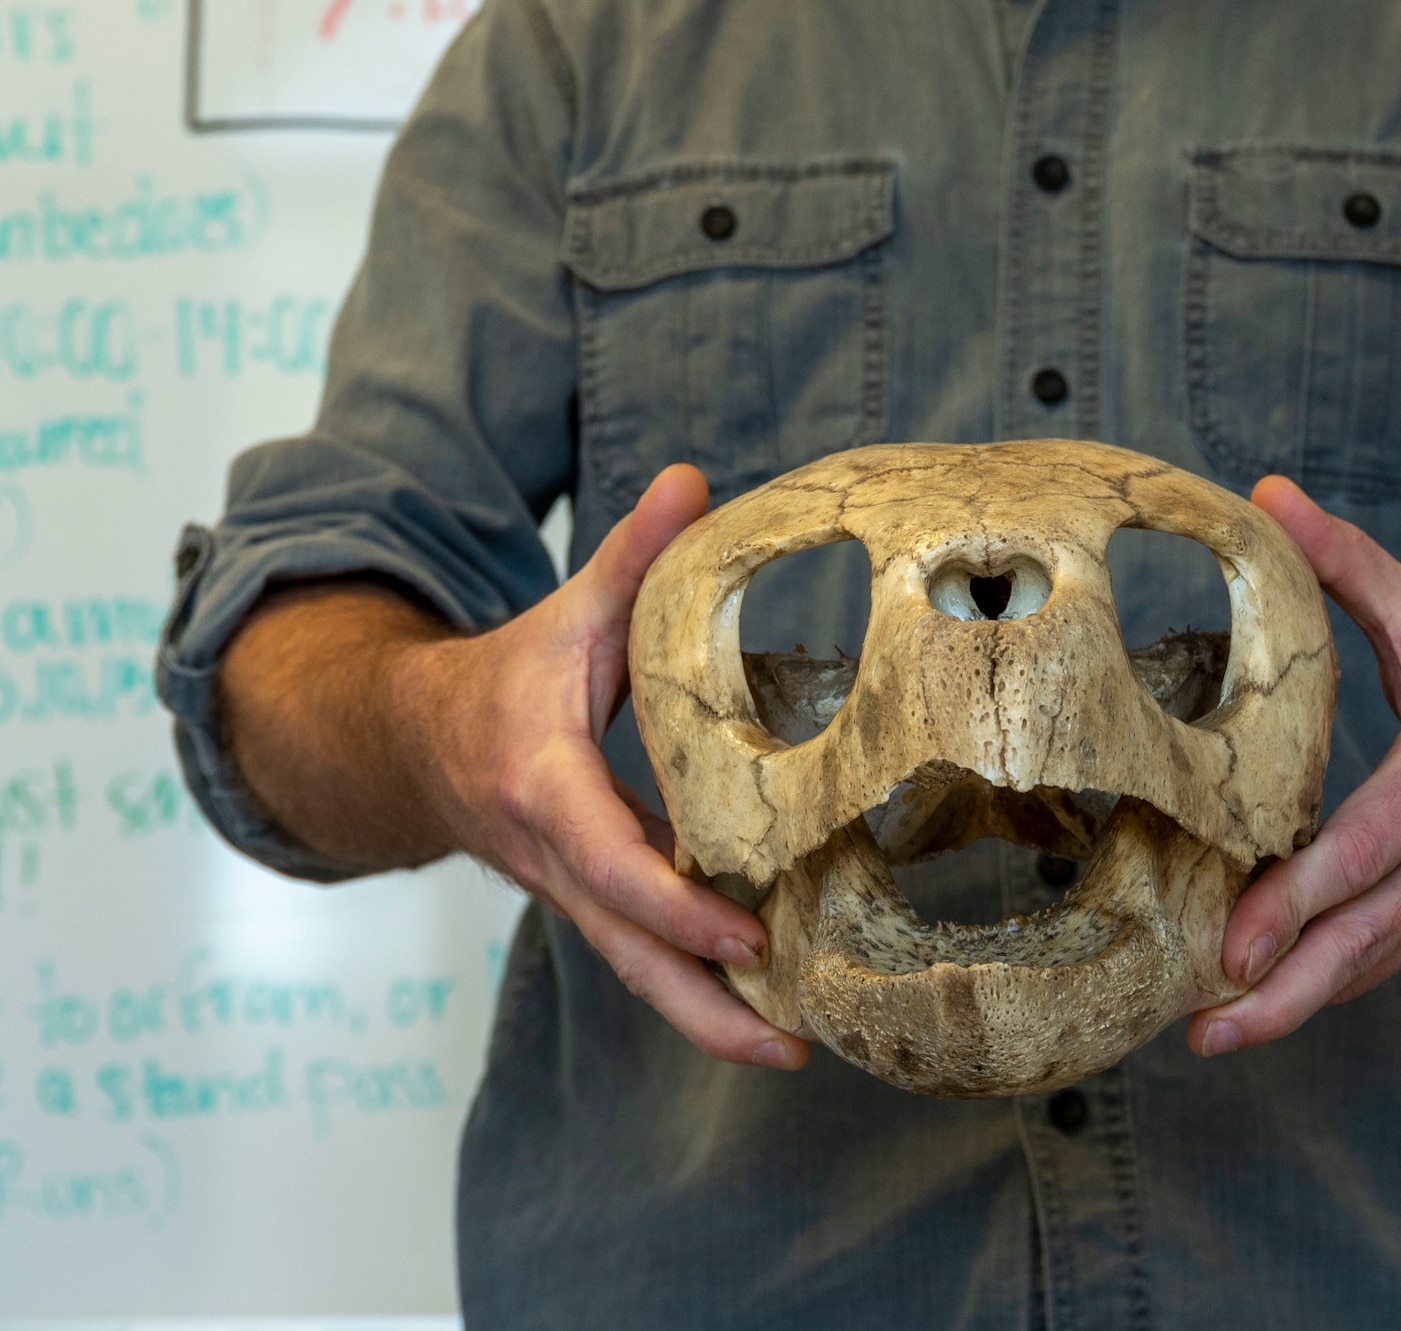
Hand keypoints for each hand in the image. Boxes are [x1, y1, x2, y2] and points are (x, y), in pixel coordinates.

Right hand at [397, 466, 809, 1070]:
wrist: (412, 742)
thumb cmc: (503, 678)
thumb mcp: (564, 613)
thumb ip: (632, 557)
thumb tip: (694, 482)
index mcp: (546, 787)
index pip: (612, 863)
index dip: (679, 906)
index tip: (751, 938)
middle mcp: (555, 858)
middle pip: (628, 955)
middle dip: (705, 1011)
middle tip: (789, 1048)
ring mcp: (570, 891)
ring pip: (637, 971)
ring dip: (710, 1019)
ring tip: (794, 1050)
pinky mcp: (590, 902)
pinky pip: (644, 954)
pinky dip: (700, 986)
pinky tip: (770, 1006)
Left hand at [1187, 476, 1400, 1056]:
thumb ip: (1348, 562)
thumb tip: (1266, 493)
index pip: (1367, 852)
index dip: (1298, 903)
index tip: (1232, 947)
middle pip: (1365, 940)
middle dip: (1282, 993)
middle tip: (1203, 1031)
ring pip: (1374, 966)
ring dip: (1296, 1007)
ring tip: (1213, 1034)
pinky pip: (1389, 961)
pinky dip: (1331, 983)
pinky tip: (1267, 1003)